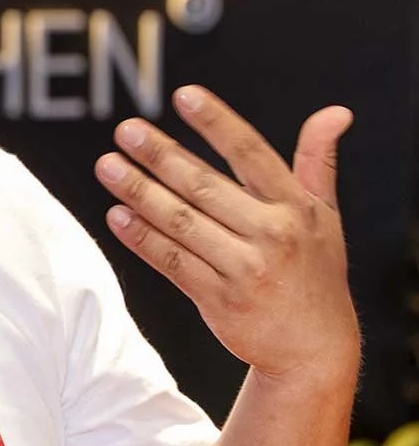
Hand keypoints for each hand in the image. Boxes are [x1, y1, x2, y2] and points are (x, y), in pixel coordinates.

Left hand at [95, 85, 359, 385]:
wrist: (314, 349)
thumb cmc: (316, 272)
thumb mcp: (326, 217)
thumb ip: (318, 162)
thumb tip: (336, 112)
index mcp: (296, 207)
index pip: (251, 153)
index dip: (217, 122)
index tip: (184, 95)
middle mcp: (272, 235)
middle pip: (204, 186)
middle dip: (161, 156)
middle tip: (125, 131)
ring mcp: (245, 269)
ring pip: (182, 223)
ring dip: (140, 193)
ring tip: (108, 167)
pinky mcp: (220, 300)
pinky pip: (173, 263)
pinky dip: (142, 239)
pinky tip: (116, 215)